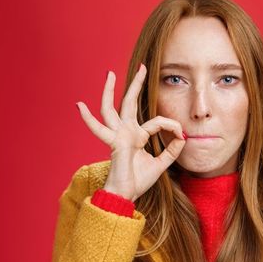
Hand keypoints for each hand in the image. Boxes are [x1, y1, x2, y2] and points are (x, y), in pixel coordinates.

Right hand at [75, 64, 185, 201]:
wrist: (126, 195)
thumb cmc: (139, 180)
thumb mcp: (162, 163)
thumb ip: (172, 150)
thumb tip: (183, 136)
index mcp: (137, 135)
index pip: (157, 122)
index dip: (172, 126)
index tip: (182, 135)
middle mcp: (126, 131)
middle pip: (130, 102)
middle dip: (136, 84)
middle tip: (143, 66)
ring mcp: (118, 135)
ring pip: (111, 108)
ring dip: (110, 91)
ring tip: (109, 74)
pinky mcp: (113, 142)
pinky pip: (100, 129)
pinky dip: (88, 119)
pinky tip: (79, 106)